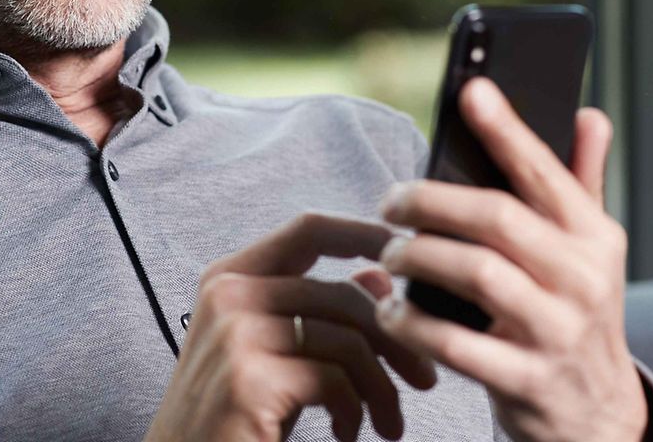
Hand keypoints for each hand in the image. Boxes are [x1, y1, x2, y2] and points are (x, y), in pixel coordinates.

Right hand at [143, 212, 437, 441]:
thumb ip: (318, 309)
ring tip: (387, 422)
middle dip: (398, 340)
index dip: (367, 235)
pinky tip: (346, 432)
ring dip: (383, 389)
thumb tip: (379, 278)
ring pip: (349, 339)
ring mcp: (235, 334)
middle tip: (423, 380)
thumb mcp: (270, 350)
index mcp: (230, 277)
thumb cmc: (230, 413)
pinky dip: (356, 412)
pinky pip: (336, 381)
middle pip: (343, 292)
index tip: (409, 261)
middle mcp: (229, 294)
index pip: (310, 230)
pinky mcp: (249, 379)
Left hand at [374, 77, 647, 441]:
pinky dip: (412, 323)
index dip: (507, 130)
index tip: (471, 91)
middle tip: (389, 202)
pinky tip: (390, 310)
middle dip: (430, 201)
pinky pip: (457, 344)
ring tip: (388, 253)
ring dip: (417, 256)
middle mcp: (582, 280)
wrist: (596, 415)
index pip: (545, 172)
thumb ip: (581, 182)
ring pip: (476, 274)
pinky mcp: (526, 380)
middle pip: (497, 218)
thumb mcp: (589, 251)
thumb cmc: (572, 312)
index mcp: (594, 237)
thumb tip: (588, 114)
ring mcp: (556, 333)